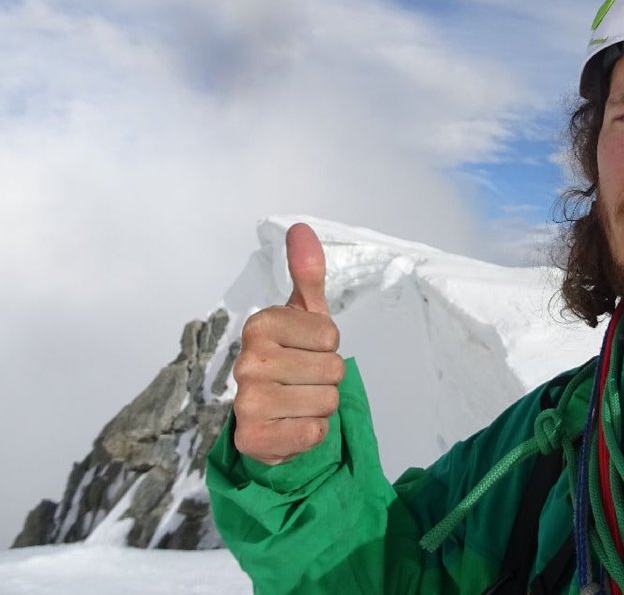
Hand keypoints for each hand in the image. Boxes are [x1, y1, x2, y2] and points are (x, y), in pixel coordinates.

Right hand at [232, 222, 344, 464]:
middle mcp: (248, 361)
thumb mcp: (305, 314)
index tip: (306, 349)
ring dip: (321, 405)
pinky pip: (313, 433)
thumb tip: (301, 228)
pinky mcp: (253, 439)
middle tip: (304, 379)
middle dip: (327, 378)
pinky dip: (312, 433)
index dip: (328, 346)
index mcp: (260, 325)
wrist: (270, 417)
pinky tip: (292, 426)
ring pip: (327, 401)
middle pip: (333, 369)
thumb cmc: (293, 357)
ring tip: (299, 401)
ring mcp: (247, 402)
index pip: (331, 336)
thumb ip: (307, 273)